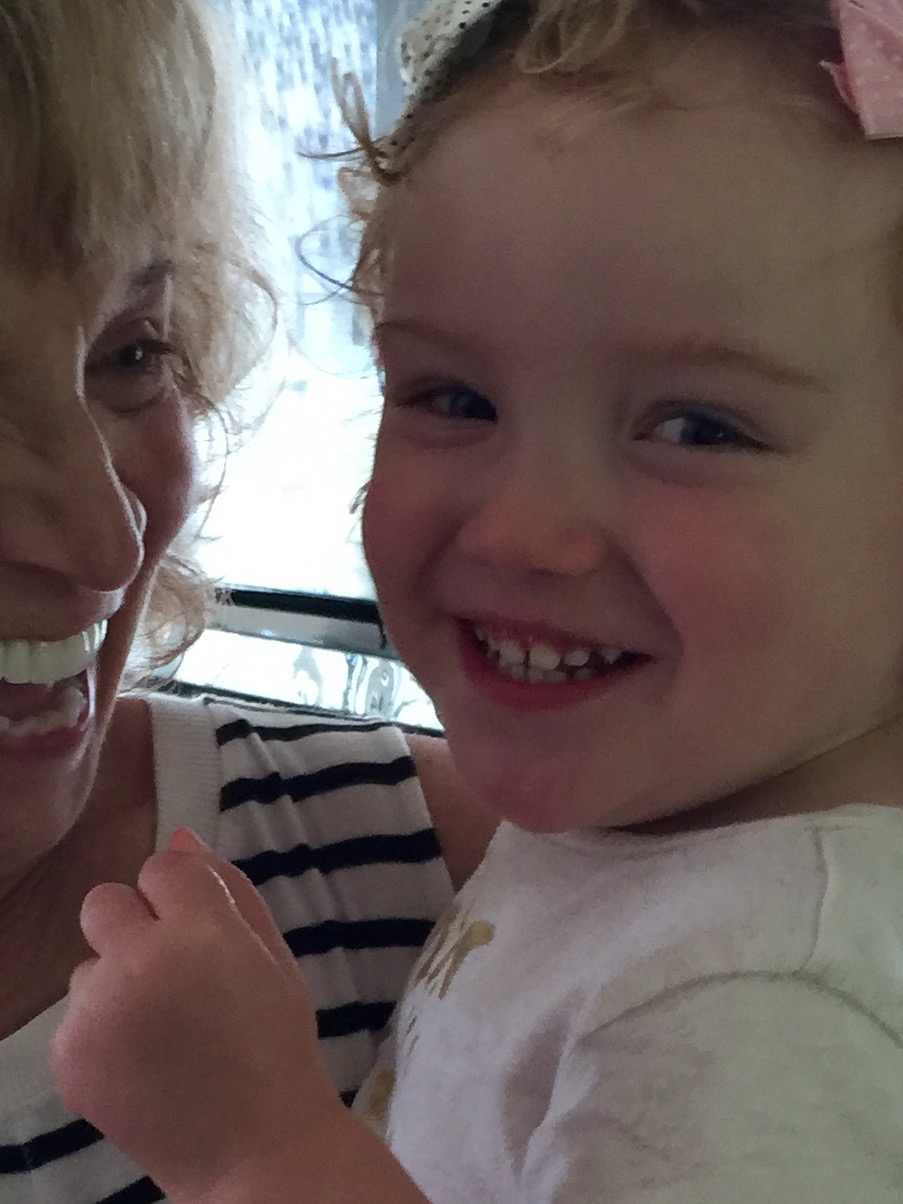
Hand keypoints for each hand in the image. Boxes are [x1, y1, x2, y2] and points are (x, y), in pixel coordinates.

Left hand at [51, 830, 344, 1200]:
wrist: (253, 1148)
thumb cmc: (275, 1043)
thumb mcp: (272, 955)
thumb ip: (228, 886)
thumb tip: (179, 833)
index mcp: (200, 930)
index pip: (163, 866)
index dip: (186, 897)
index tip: (206, 933)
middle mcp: (137, 962)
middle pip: (105, 901)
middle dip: (137, 926)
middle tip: (175, 975)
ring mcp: (95, 1014)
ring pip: (88, 964)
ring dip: (118, 982)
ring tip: (164, 1029)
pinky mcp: (68, 1058)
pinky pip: (74, 1017)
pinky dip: (102, 1032)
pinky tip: (142, 1061)